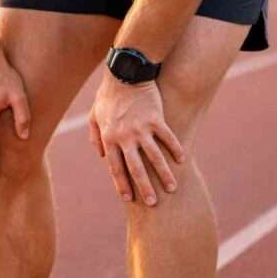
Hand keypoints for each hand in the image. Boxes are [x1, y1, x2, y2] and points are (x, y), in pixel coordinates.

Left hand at [88, 74, 184, 205]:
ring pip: (155, 157)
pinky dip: (175, 150)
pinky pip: (168, 138)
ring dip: (164, 174)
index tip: (129, 199)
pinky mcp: (156, 119)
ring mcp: (142, 128)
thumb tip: (100, 157)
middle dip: (145, 188)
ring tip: (172, 188)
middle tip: (153, 204)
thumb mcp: (94, 116)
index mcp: (109, 138)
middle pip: (136, 168)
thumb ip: (96, 137)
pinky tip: (182, 160)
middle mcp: (125, 137)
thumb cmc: (107, 95)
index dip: (122, 184)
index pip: (116, 168)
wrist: (124, 73)